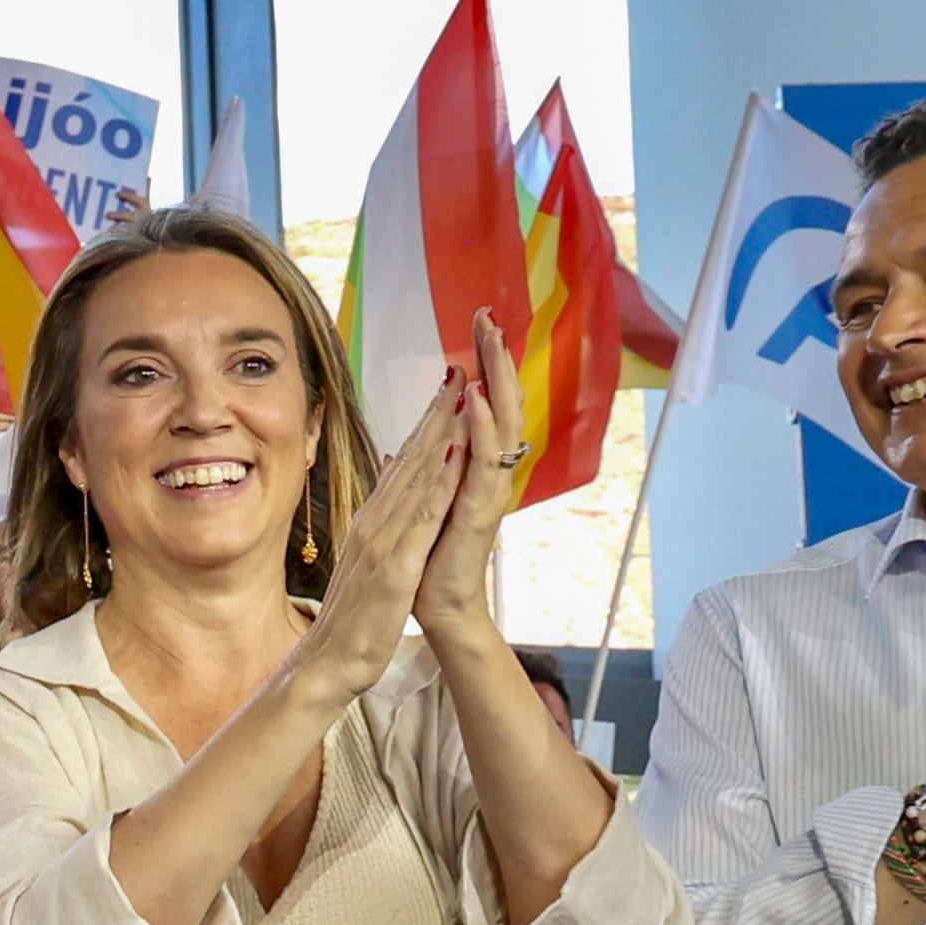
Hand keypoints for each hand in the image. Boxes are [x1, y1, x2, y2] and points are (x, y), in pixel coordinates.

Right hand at [295, 369, 467, 698]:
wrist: (329, 661)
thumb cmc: (353, 615)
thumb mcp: (368, 560)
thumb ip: (379, 519)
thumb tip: (387, 481)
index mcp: (372, 521)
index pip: (403, 463)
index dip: (427, 421)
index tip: (449, 385)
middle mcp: (374, 521)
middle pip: (409, 459)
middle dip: (436, 413)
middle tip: (460, 369)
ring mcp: (382, 542)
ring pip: (415, 478)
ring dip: (439, 435)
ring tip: (461, 395)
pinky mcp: (393, 567)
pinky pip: (419, 520)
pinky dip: (437, 485)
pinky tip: (454, 457)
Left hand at [412, 308, 521, 641]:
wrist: (438, 607)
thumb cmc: (433, 557)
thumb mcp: (430, 500)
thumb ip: (435, 468)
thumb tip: (430, 438)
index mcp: (473, 468)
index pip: (481, 405)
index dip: (483, 364)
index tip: (480, 322)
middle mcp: (487, 475)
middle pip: (496, 406)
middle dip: (495, 361)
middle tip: (491, 317)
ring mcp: (486, 494)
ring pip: (496, 428)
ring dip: (494, 384)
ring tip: (492, 344)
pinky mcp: (477, 516)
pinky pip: (481, 467)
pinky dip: (477, 431)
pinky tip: (472, 401)